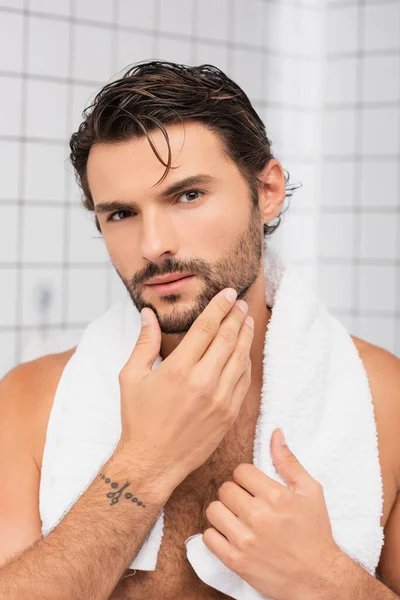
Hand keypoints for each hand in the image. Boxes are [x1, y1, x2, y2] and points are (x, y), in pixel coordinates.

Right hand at [117, 288, 253, 493]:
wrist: (152, 463)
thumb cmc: (138, 420)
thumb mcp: (131, 377)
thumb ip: (144, 342)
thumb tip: (149, 314)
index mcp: (178, 369)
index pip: (206, 327)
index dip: (220, 306)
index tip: (229, 293)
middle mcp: (203, 382)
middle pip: (228, 338)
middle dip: (236, 316)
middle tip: (241, 302)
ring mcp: (220, 399)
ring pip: (240, 358)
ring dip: (245, 335)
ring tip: (247, 320)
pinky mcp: (229, 415)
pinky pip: (244, 381)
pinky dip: (246, 362)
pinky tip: (244, 351)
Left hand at [203, 428, 343, 599]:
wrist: (319, 578)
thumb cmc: (315, 532)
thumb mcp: (310, 492)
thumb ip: (289, 461)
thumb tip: (276, 433)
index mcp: (276, 496)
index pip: (240, 471)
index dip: (246, 477)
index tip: (254, 487)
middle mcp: (258, 516)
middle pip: (225, 489)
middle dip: (235, 493)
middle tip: (246, 503)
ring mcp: (245, 540)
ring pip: (213, 510)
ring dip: (223, 512)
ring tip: (237, 518)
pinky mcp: (236, 562)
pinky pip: (208, 537)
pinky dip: (216, 535)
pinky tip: (231, 535)